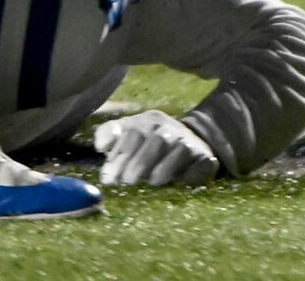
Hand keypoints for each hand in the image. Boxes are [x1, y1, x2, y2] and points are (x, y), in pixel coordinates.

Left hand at [94, 110, 220, 187]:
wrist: (191, 143)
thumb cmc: (149, 144)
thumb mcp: (128, 135)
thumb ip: (110, 135)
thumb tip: (98, 145)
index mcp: (147, 120)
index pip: (132, 134)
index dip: (119, 155)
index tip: (109, 178)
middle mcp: (169, 127)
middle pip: (154, 140)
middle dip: (139, 162)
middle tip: (127, 182)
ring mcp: (188, 141)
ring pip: (178, 149)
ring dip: (164, 166)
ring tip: (152, 183)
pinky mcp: (205, 157)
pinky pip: (200, 163)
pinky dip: (190, 174)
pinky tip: (180, 184)